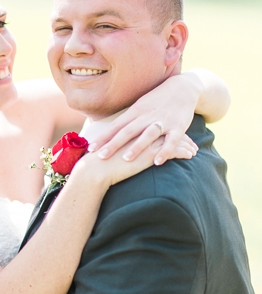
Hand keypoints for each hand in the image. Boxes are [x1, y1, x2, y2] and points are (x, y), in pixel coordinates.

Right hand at [75, 133, 196, 188]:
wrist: (97, 170)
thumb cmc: (100, 163)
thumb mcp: (111, 149)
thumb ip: (120, 145)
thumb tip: (124, 147)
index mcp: (134, 127)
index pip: (155, 123)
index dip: (165, 128)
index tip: (172, 132)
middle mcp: (143, 131)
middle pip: (168, 128)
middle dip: (181, 133)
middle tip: (189, 138)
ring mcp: (149, 141)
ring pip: (174, 138)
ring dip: (187, 143)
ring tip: (195, 148)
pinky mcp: (153, 153)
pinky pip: (175, 150)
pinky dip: (185, 152)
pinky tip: (191, 155)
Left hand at [89, 72, 201, 164]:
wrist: (183, 88)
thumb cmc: (156, 101)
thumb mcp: (138, 107)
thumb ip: (125, 120)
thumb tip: (105, 132)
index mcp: (135, 111)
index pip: (116, 126)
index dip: (103, 137)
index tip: (90, 148)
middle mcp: (147, 116)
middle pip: (128, 131)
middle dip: (114, 144)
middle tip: (100, 156)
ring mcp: (163, 121)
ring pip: (148, 134)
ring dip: (137, 146)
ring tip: (126, 159)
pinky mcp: (179, 127)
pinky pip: (172, 140)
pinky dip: (165, 151)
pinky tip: (157, 162)